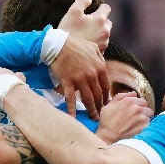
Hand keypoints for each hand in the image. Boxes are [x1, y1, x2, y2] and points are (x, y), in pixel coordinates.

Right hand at [52, 0, 111, 118]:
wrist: (58, 44)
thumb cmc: (75, 45)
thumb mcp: (93, 47)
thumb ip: (100, 58)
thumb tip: (103, 68)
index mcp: (100, 67)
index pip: (106, 87)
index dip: (106, 98)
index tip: (106, 104)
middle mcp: (92, 75)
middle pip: (98, 95)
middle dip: (100, 107)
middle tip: (101, 115)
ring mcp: (80, 79)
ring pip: (88, 99)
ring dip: (91, 110)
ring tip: (93, 119)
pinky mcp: (68, 82)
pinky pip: (71, 98)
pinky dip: (72, 109)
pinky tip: (73, 118)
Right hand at [58, 0, 111, 50]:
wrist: (63, 52)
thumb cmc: (68, 30)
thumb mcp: (73, 11)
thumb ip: (82, 1)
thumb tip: (89, 0)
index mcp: (99, 20)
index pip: (106, 8)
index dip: (100, 8)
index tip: (93, 10)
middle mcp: (105, 32)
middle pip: (108, 22)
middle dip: (101, 21)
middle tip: (89, 23)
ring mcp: (104, 43)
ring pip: (105, 34)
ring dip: (99, 33)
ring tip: (87, 35)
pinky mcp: (101, 53)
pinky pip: (101, 45)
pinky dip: (96, 43)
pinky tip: (87, 44)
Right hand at [96, 92, 152, 143]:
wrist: (108, 136)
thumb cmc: (107, 121)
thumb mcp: (109, 105)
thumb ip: (120, 97)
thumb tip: (133, 93)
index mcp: (128, 101)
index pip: (141, 100)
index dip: (138, 104)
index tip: (134, 109)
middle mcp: (136, 108)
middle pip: (147, 106)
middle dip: (143, 110)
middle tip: (137, 115)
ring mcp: (141, 117)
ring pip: (149, 114)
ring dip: (145, 117)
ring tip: (138, 122)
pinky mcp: (143, 126)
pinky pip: (148, 123)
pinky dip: (144, 124)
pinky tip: (137, 127)